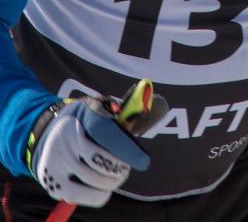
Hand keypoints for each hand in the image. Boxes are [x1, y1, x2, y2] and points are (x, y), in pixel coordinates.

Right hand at [28, 96, 150, 206]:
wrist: (47, 133)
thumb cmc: (84, 121)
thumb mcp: (99, 107)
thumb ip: (120, 114)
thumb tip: (141, 123)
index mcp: (81, 115)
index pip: (105, 133)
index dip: (126, 148)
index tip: (144, 162)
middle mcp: (66, 139)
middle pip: (103, 162)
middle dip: (121, 167)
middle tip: (125, 166)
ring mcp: (57, 163)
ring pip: (98, 181)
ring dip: (113, 180)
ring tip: (115, 174)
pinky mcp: (54, 185)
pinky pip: (88, 196)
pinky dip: (102, 193)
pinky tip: (103, 185)